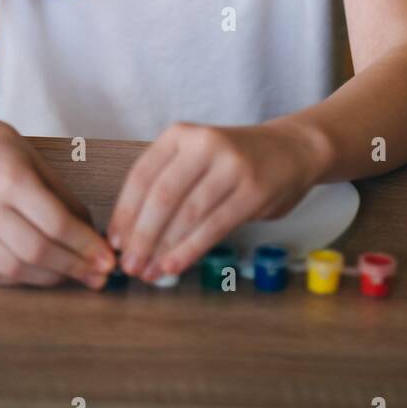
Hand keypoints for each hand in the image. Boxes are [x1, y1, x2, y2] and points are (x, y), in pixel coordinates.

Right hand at [0, 106, 116, 289]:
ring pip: (16, 268)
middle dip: (75, 267)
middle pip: (37, 250)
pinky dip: (22, 279)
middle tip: (101, 275)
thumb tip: (91, 234)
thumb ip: (64, 198)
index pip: (56, 223)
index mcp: (10, 180)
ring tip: (78, 276)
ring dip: (52, 277)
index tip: (110, 259)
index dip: (86, 246)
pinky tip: (42, 273)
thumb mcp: (36, 160)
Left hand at [106, 119, 331, 281]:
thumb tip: (130, 233)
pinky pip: (214, 226)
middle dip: (141, 236)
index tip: (114, 242)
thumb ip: (168, 184)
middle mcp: (203, 144)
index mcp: (180, 135)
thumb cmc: (234, 160)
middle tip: (129, 265)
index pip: (142, 176)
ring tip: (150, 272)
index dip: (125, 213)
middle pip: (162, 196)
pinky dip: (190, 250)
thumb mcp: (196, 157)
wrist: (292, 149)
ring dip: (164, 248)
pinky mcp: (252, 190)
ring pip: (187, 214)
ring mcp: (230, 166)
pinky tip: (175, 266)